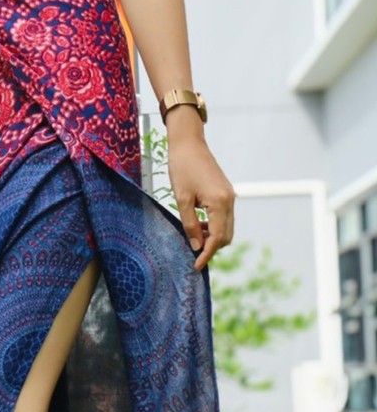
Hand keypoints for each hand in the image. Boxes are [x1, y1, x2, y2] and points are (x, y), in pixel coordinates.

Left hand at [165, 112, 234, 271]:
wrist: (189, 145)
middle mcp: (230, 201)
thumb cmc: (182, 169)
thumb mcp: (181, 200)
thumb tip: (197, 246)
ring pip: (227, 227)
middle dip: (211, 248)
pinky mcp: (226, 193)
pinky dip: (213, 226)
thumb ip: (189, 225)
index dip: (206, 254)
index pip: (217, 238)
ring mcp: (230, 196)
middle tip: (192, 254)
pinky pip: (224, 217)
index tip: (195, 266)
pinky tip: (197, 225)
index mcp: (220, 202)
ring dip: (212, 237)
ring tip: (192, 238)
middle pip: (226, 236)